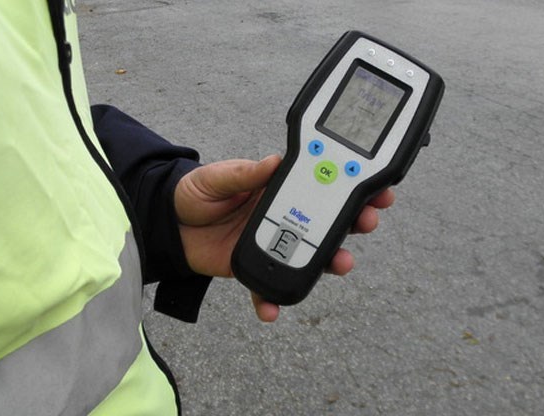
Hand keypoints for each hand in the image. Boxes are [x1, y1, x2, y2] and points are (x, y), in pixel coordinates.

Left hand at [175, 155, 394, 321]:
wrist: (167, 224)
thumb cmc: (195, 193)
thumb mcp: (218, 176)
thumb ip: (245, 173)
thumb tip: (274, 161)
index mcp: (278, 188)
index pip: (323, 185)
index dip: (352, 185)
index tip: (376, 188)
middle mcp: (283, 216)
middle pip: (327, 222)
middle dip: (354, 222)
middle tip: (367, 222)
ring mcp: (273, 243)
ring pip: (310, 255)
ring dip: (330, 261)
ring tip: (341, 263)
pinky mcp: (255, 267)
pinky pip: (269, 287)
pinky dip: (272, 300)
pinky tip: (273, 309)